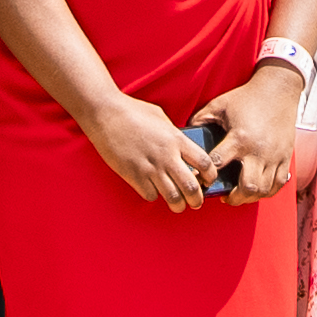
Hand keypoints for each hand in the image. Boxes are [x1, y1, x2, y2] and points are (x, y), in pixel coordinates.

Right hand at [73, 91, 219, 210]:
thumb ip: (174, 135)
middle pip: (192, 187)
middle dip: (197, 200)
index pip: (205, 163)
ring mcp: (149, 167)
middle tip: (196, 202)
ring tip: (178, 205)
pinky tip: (152, 189)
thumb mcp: (161, 118)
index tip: (208, 180)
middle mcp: (166, 156)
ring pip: (172, 197)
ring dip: (178, 205)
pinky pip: (150, 195)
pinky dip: (153, 195)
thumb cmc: (132, 111)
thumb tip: (182, 148)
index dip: (211, 176)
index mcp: (176, 139)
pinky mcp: (133, 175)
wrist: (105, 113)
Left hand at [194, 64, 311, 201]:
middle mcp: (258, 151)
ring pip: (263, 190)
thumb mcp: (219, 104)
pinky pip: (278, 184)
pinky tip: (257, 190)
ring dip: (250, 197)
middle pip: (248, 187)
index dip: (205, 176)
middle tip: (224, 196)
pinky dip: (267, 192)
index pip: (218, 164)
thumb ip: (201, 119)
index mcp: (239, 138)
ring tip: (239, 195)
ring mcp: (274, 156)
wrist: (279, 89)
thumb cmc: (246, 97)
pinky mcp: (285, 157)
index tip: (200, 180)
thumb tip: (185, 133)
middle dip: (234, 197)